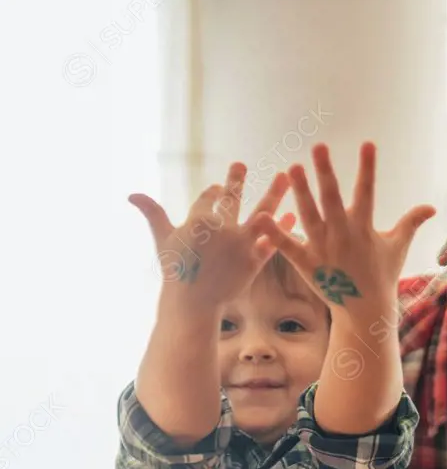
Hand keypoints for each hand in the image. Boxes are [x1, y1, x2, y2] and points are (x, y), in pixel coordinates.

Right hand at [129, 164, 295, 315]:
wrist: (193, 303)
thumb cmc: (176, 272)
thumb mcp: (163, 240)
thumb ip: (153, 213)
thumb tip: (132, 194)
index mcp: (199, 220)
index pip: (209, 198)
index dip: (214, 191)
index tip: (220, 186)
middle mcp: (222, 228)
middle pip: (233, 198)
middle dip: (237, 181)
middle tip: (242, 164)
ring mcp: (240, 245)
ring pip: (261, 214)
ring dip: (274, 194)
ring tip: (286, 177)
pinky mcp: (253, 262)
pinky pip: (271, 242)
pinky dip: (282, 229)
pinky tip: (292, 216)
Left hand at [256, 142, 434, 314]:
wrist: (364, 310)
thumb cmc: (382, 275)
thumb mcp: (397, 247)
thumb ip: (411, 222)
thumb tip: (432, 207)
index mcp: (364, 228)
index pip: (367, 192)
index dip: (367, 168)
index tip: (368, 143)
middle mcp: (342, 236)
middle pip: (332, 199)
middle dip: (326, 172)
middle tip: (318, 146)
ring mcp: (323, 250)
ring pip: (309, 216)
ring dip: (301, 192)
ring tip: (293, 168)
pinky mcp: (307, 264)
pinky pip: (288, 247)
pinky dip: (276, 234)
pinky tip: (263, 217)